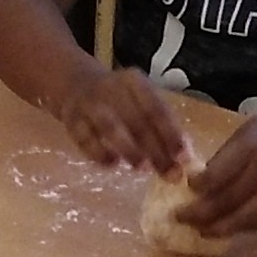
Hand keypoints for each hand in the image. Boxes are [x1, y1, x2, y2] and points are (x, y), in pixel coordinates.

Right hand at [53, 67, 189, 171]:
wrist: (75, 85)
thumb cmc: (119, 101)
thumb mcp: (141, 102)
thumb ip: (162, 126)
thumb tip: (186, 157)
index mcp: (134, 82)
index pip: (157, 108)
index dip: (171, 134)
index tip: (184, 158)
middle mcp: (111, 88)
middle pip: (136, 120)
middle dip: (155, 150)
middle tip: (169, 174)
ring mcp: (89, 103)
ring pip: (110, 127)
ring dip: (128, 149)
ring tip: (142, 168)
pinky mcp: (71, 119)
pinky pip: (85, 138)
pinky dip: (99, 153)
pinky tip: (113, 165)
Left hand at [180, 101, 256, 235]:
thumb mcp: (245, 133)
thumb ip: (225, 159)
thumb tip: (199, 187)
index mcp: (253, 148)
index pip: (218, 176)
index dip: (198, 188)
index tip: (186, 190)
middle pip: (229, 202)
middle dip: (201, 214)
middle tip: (181, 218)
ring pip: (246, 219)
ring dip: (220, 228)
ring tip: (201, 230)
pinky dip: (242, 228)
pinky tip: (227, 228)